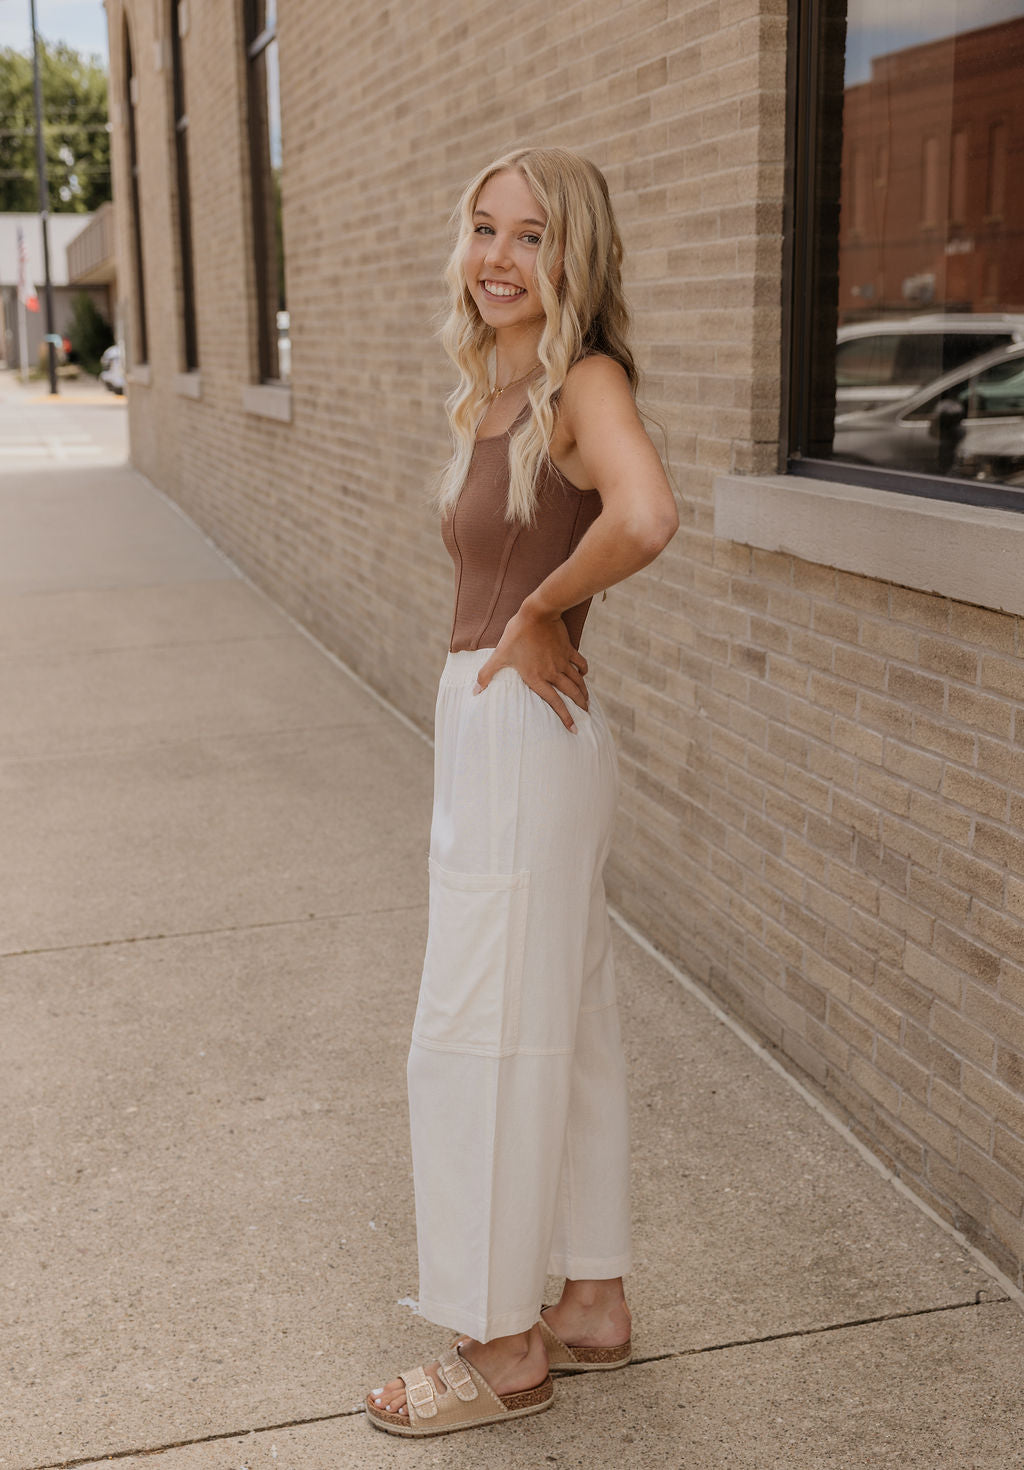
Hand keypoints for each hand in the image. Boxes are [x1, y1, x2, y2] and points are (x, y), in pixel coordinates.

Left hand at [473, 606, 588, 731]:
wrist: (537, 613)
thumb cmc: (516, 634)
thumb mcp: (499, 655)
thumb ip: (487, 674)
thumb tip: (475, 691)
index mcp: (536, 677)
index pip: (554, 702)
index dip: (565, 716)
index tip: (573, 728)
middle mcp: (552, 672)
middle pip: (571, 693)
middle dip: (580, 706)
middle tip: (586, 715)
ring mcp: (562, 661)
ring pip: (577, 681)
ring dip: (584, 692)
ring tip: (587, 701)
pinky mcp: (568, 649)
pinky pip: (579, 663)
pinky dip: (583, 670)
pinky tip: (584, 674)